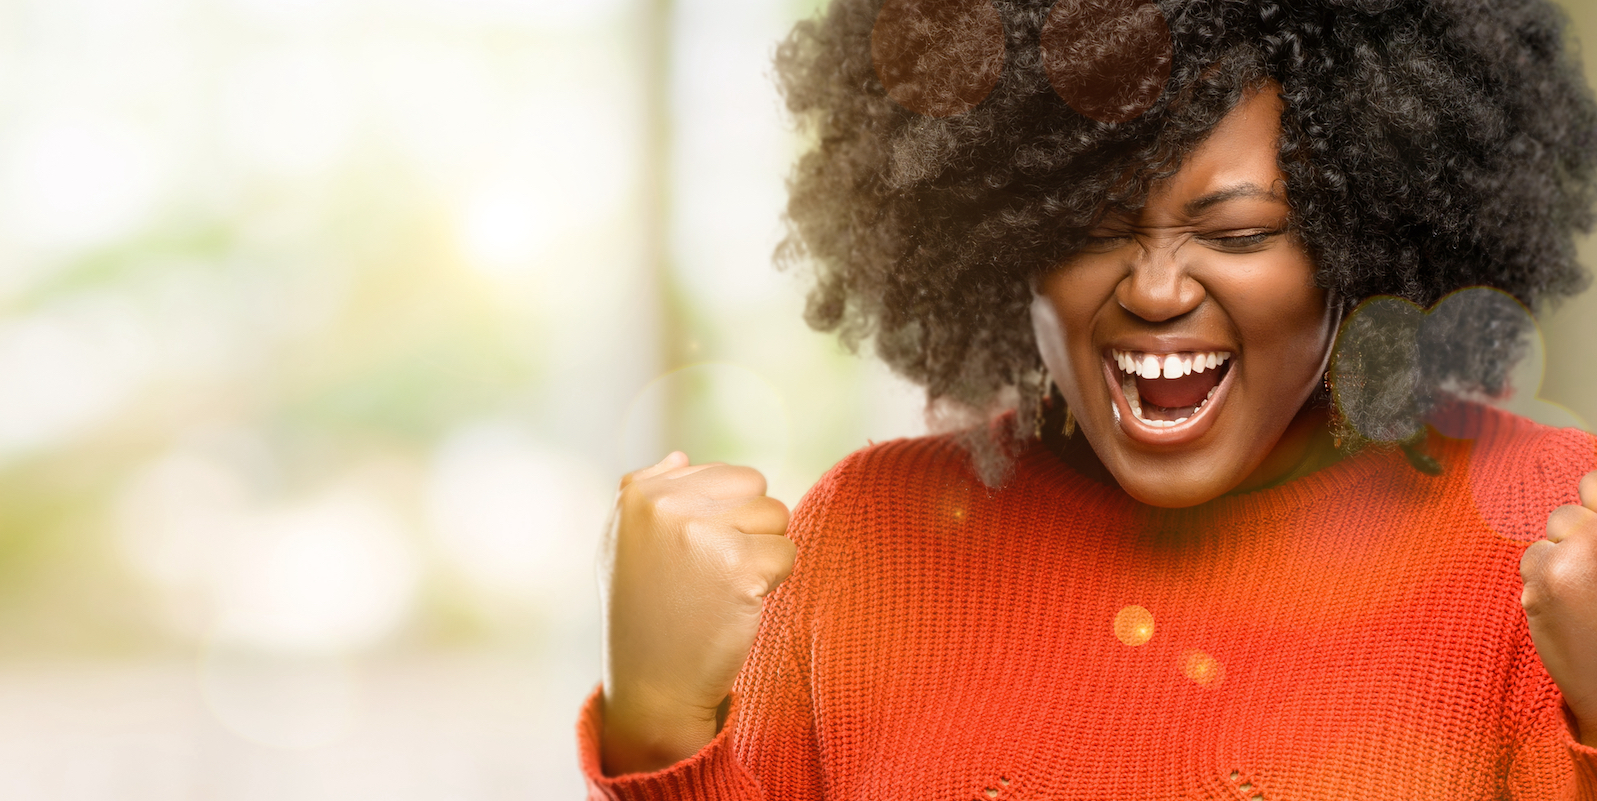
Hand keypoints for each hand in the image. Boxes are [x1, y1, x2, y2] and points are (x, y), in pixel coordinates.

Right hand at [597, 452, 794, 774]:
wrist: (653, 686)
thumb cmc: (642, 614)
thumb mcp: (622, 545)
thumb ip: (646, 494)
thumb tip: (681, 456)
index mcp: (640, 493)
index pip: (728, 476)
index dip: (726, 519)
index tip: (695, 559)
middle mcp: (666, 505)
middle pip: (758, 491)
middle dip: (751, 529)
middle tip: (715, 575)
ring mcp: (702, 533)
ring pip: (777, 517)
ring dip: (764, 554)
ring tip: (724, 589)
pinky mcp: (739, 567)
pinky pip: (787, 553)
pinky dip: (774, 582)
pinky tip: (738, 606)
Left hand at [1521, 470, 1596, 746]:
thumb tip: (1584, 495)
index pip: (1593, 481)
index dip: (1593, 500)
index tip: (1592, 524)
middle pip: (1566, 513)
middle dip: (1574, 535)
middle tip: (1588, 572)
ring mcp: (1577, 553)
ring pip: (1548, 535)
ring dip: (1558, 556)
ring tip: (1584, 594)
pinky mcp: (1546, 579)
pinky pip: (1533, 560)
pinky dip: (1542, 579)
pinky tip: (1566, 609)